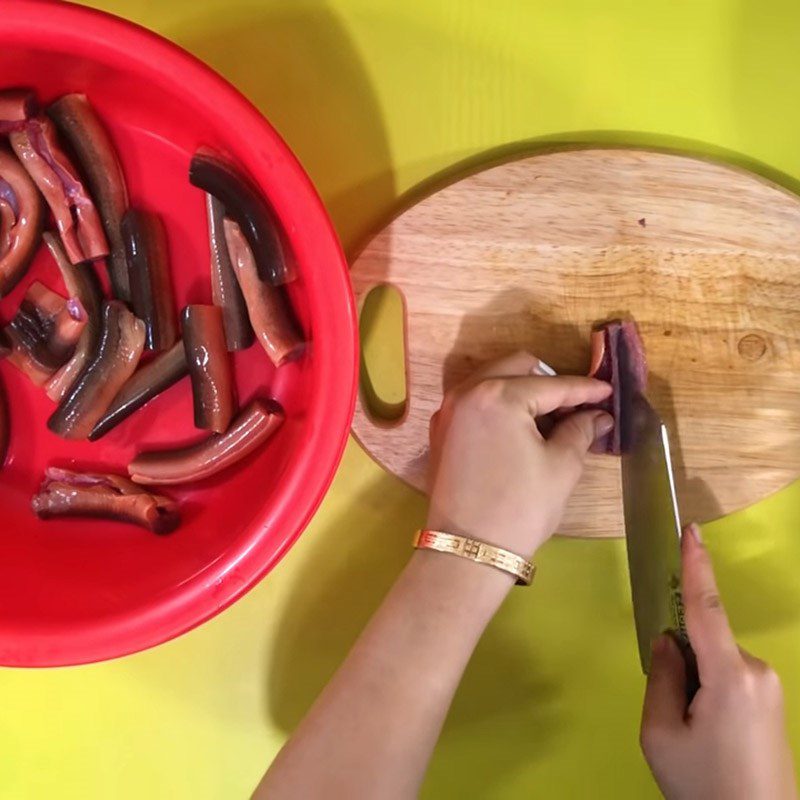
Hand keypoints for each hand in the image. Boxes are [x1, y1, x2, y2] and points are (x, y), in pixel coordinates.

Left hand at [426, 351, 612, 557]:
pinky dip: (498, 404)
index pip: (552, 384)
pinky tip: (520, 428)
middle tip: (576, 406)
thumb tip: (598, 416)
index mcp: (499, 395)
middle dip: (550, 381)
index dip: (585, 389)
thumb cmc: (520, 508)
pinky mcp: (440, 430)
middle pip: (517, 367)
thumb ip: (580, 431)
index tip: (608, 392)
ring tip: (551, 418)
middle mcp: (467, 392)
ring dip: (522, 388)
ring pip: (492, 379)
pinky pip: (474, 400)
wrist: (468, 549)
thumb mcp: (561, 467)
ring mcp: (448, 410)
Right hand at [641, 524, 796, 799]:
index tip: (690, 530)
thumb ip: (661, 678)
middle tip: (672, 715)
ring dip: (693, 682)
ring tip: (692, 735)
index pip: (707, 608)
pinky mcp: (771, 702)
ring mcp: (768, 687)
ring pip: (714, 661)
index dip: (697, 566)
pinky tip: (708, 735)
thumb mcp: (661, 734)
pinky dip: (707, 691)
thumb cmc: (704, 786)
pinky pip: (728, 677)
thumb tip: (668, 642)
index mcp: (731, 674)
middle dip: (678, 659)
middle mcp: (757, 671)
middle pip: (704, 641)